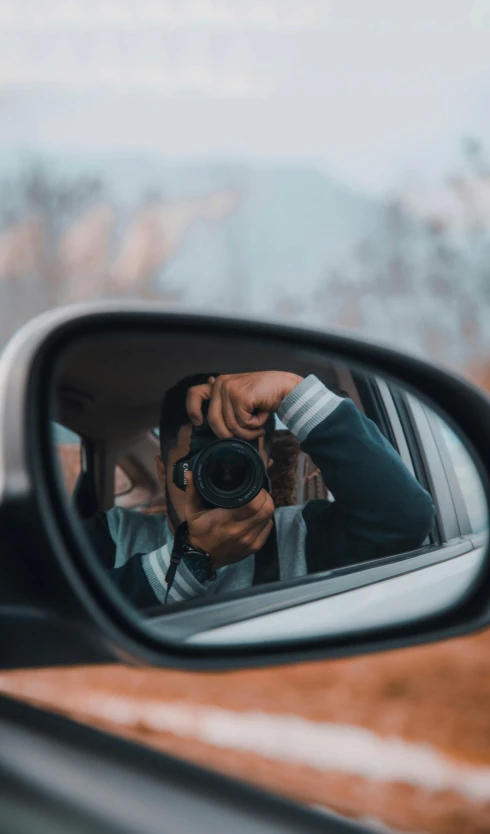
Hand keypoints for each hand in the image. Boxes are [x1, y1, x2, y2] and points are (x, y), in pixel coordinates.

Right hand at [184, 473, 274, 569]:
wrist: (201, 559)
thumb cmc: (198, 532)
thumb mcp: (192, 511)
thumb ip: (192, 491)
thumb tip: (191, 472)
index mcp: (226, 520)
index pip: (253, 503)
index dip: (257, 492)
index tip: (253, 486)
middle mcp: (241, 531)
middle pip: (266, 509)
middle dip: (265, 497)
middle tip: (258, 492)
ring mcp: (250, 541)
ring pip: (269, 517)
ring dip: (266, 507)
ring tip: (258, 502)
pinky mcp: (254, 548)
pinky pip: (268, 528)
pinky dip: (266, 519)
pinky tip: (257, 516)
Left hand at [186, 371, 302, 439]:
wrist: (286, 388)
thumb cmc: (265, 397)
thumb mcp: (242, 400)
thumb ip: (226, 406)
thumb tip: (206, 418)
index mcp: (219, 384)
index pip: (194, 394)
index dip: (193, 410)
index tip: (198, 422)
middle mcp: (220, 384)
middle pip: (213, 420)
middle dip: (229, 434)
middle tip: (246, 434)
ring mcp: (229, 389)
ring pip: (230, 425)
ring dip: (247, 432)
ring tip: (258, 425)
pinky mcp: (239, 396)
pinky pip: (242, 423)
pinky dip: (255, 425)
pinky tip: (262, 415)